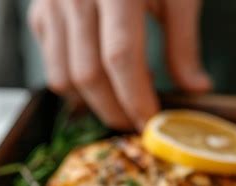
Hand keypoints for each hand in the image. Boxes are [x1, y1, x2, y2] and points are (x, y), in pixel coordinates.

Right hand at [28, 0, 211, 129]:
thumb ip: (183, 42)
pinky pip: (52, 65)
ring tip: (121, 100)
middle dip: (115, 111)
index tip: (150, 123)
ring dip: (93, 103)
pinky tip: (101, 78)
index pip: (120, 57)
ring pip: (63, 78)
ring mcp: (51, 2)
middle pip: (89, 75)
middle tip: (137, 123)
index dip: (136, 99)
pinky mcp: (39, 11)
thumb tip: (196, 89)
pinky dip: (74, 84)